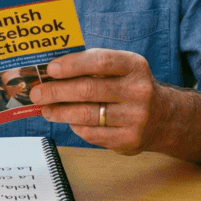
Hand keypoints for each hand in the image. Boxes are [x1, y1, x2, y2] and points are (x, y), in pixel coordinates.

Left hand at [29, 49, 161, 155]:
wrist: (164, 117)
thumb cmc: (129, 87)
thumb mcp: (121, 69)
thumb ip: (92, 66)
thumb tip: (51, 71)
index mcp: (134, 65)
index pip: (100, 61)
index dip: (72, 64)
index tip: (50, 69)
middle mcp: (139, 90)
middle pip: (88, 89)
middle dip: (56, 91)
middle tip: (37, 93)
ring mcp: (136, 117)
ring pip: (87, 114)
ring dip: (60, 111)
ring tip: (45, 108)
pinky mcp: (129, 139)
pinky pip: (92, 133)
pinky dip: (75, 126)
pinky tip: (68, 120)